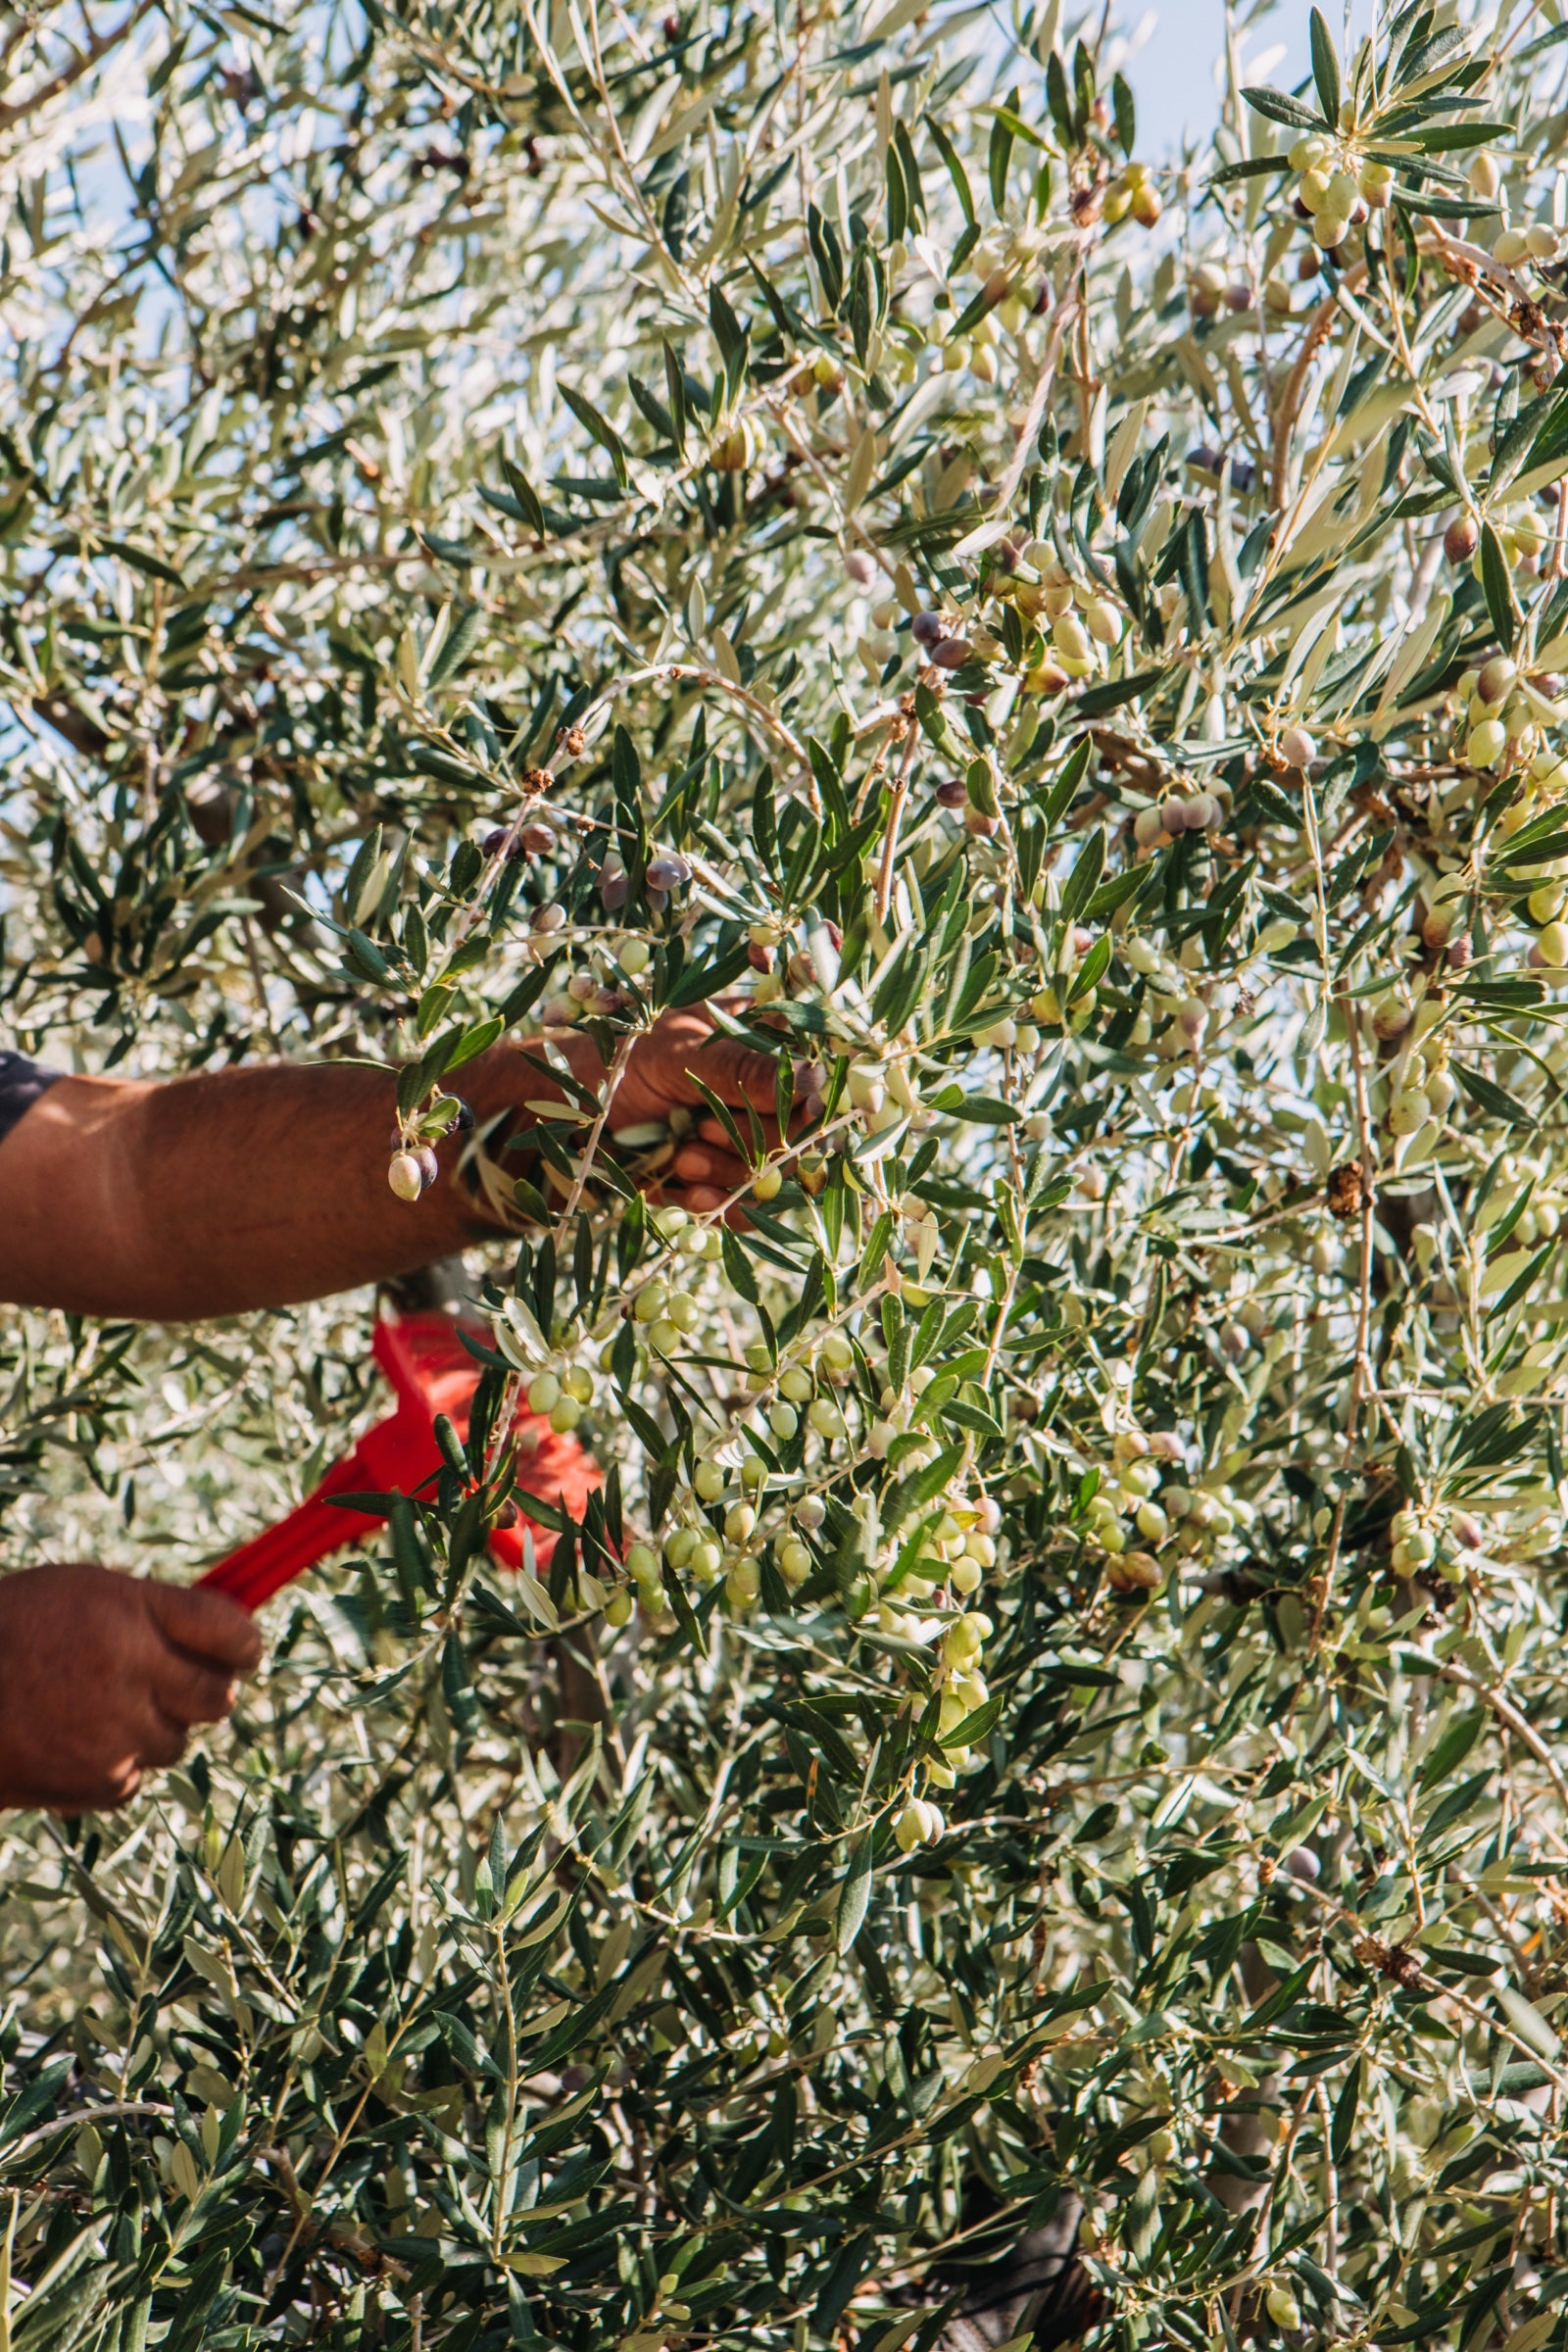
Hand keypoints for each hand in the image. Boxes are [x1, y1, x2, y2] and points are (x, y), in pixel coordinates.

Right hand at [0, 1565, 261, 1811]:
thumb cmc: (8, 1633)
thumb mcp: (77, 1592)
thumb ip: (149, 1608)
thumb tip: (226, 1629)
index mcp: (127, 1614)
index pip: (228, 1630)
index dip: (244, 1641)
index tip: (244, 1647)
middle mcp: (130, 1673)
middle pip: (216, 1695)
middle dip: (206, 1688)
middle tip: (180, 1680)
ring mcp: (117, 1734)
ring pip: (177, 1740)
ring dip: (154, 1726)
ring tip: (96, 1706)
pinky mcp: (99, 1784)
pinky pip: (137, 1777)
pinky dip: (116, 1765)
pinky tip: (72, 1741)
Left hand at [554, 1008, 806, 1213]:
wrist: (564, 1108)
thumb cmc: (618, 1057)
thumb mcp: (677, 1051)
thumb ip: (741, 1068)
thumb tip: (814, 1079)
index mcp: (761, 1041)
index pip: (814, 1075)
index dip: (811, 1101)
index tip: (799, 1114)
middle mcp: (761, 1093)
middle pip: (800, 1134)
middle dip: (754, 1141)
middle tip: (701, 1131)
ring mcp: (744, 1139)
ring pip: (774, 1175)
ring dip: (729, 1175)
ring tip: (681, 1159)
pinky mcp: (721, 1181)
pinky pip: (747, 1208)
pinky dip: (724, 1208)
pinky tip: (693, 1198)